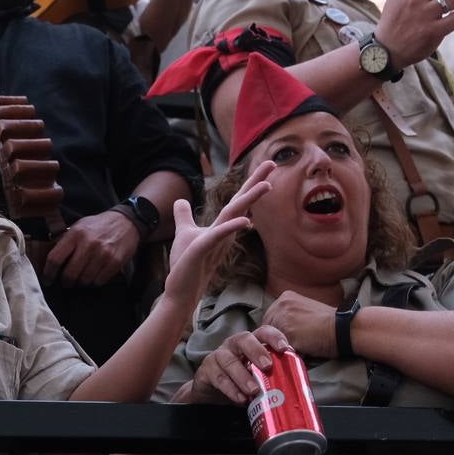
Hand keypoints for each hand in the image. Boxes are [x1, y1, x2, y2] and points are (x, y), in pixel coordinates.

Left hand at [43, 210, 139, 288]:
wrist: (126, 222)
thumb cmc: (98, 226)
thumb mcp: (79, 226)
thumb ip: (66, 241)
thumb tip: (51, 260)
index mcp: (75, 234)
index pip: (55, 258)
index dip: (48, 273)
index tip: (47, 279)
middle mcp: (88, 244)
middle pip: (69, 274)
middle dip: (66, 282)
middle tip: (66, 282)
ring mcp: (103, 254)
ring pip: (84, 280)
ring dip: (81, 282)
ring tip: (81, 277)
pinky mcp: (115, 262)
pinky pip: (99, 281)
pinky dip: (95, 282)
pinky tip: (94, 275)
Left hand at [164, 160, 273, 311]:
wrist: (181, 291)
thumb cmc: (186, 264)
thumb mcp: (184, 232)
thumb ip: (184, 216)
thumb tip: (180, 200)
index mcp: (220, 225)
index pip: (237, 200)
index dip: (250, 183)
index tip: (266, 165)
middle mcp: (223, 231)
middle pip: (242, 202)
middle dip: (256, 182)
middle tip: (273, 163)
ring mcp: (216, 240)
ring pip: (235, 215)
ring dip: (250, 200)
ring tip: (267, 184)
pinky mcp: (203, 250)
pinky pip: (220, 235)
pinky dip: (232, 227)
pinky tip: (246, 221)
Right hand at [188, 325, 290, 404]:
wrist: (212, 393)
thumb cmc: (241, 381)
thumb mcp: (258, 375)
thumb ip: (274, 375)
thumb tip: (299, 385)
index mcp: (251, 344)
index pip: (263, 332)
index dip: (274, 337)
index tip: (284, 348)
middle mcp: (234, 345)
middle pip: (244, 339)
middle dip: (256, 351)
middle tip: (267, 366)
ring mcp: (219, 356)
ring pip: (229, 360)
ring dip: (242, 375)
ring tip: (254, 390)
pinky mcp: (207, 370)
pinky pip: (218, 377)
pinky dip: (230, 388)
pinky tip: (240, 398)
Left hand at [261, 290, 337, 357]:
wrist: (345, 328)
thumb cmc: (331, 323)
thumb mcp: (306, 311)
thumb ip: (291, 317)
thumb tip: (280, 332)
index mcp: (285, 297)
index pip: (270, 318)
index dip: (277, 331)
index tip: (287, 338)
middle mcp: (281, 304)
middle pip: (267, 328)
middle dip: (276, 339)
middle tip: (292, 345)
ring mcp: (282, 317)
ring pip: (272, 339)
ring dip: (281, 346)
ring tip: (298, 347)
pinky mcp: (287, 331)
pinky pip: (280, 347)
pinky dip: (287, 353)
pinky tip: (300, 351)